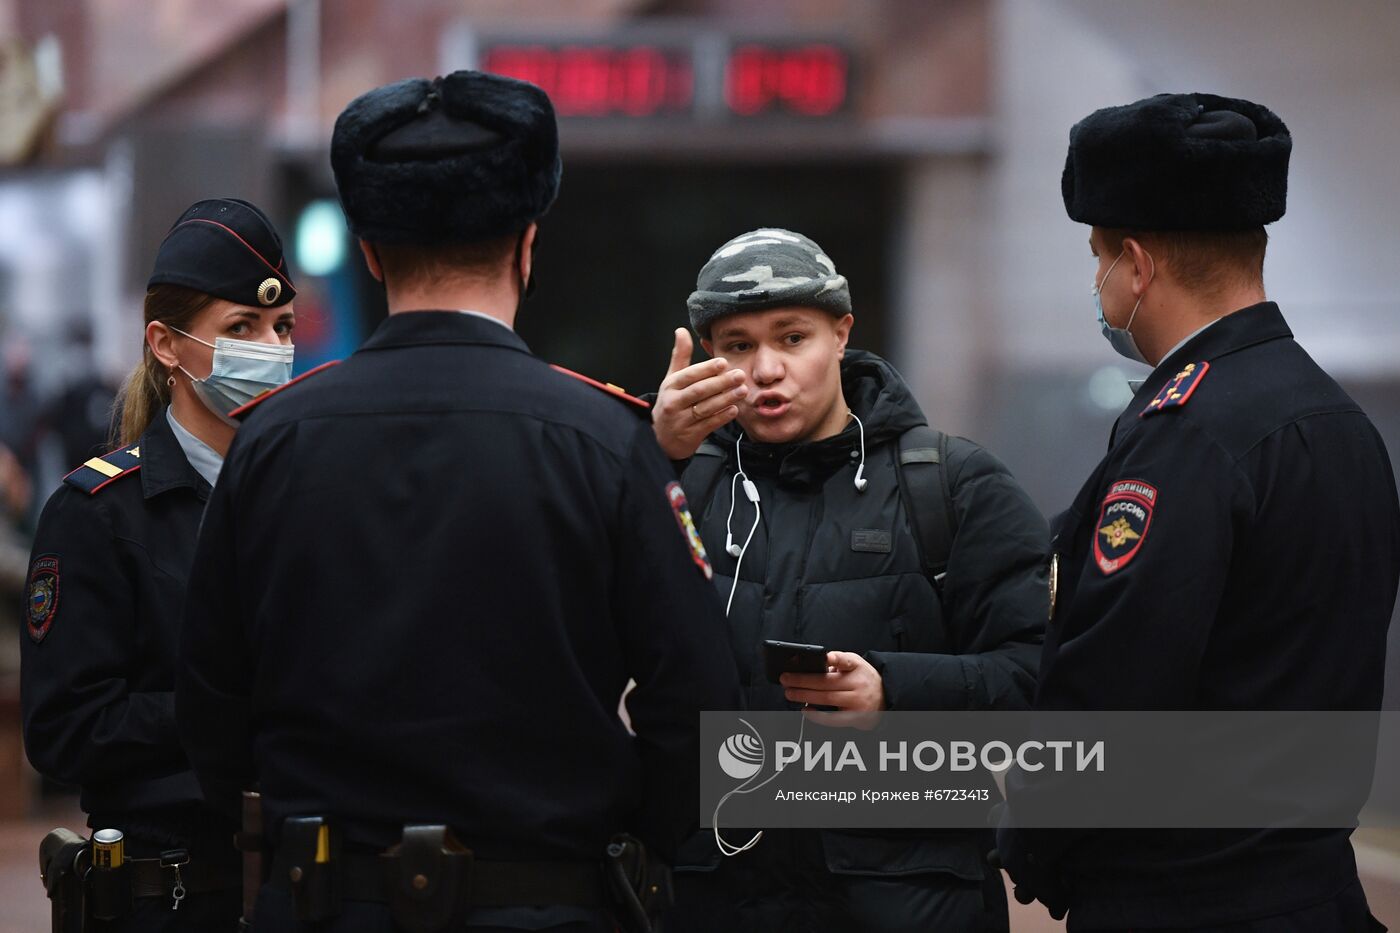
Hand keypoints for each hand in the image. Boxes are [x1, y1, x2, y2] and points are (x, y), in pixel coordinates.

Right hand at [651, 328, 746, 460]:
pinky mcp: (690, 435)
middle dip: (721, 382)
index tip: (723, 363)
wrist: (660, 438)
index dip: (706, 369)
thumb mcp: (671, 379)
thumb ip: (680, 355)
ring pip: (706, 408)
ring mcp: (681, 420)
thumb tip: (681, 330)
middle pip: (699, 391)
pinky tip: (734, 409)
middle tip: (740, 374)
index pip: (688, 375)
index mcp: (670, 386)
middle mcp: (673, 403)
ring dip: (725, 399)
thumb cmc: (670, 403)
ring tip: (742, 390)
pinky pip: (708, 425)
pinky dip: (722, 417)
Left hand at [780, 651, 887, 712]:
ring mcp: (858, 702)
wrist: (885, 696)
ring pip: (827, 699)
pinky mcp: (856, 718)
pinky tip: (805, 710)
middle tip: (785, 679)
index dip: (836, 658)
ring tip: (789, 693)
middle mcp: (859, 684)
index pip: (847, 660)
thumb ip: (836, 663)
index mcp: (857, 667)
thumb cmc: (862, 678)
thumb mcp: (854, 664)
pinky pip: (833, 719)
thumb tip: (808, 667)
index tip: (825, 656)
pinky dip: (817, 715)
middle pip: (827, 682)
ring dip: (805, 696)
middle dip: (803, 680)